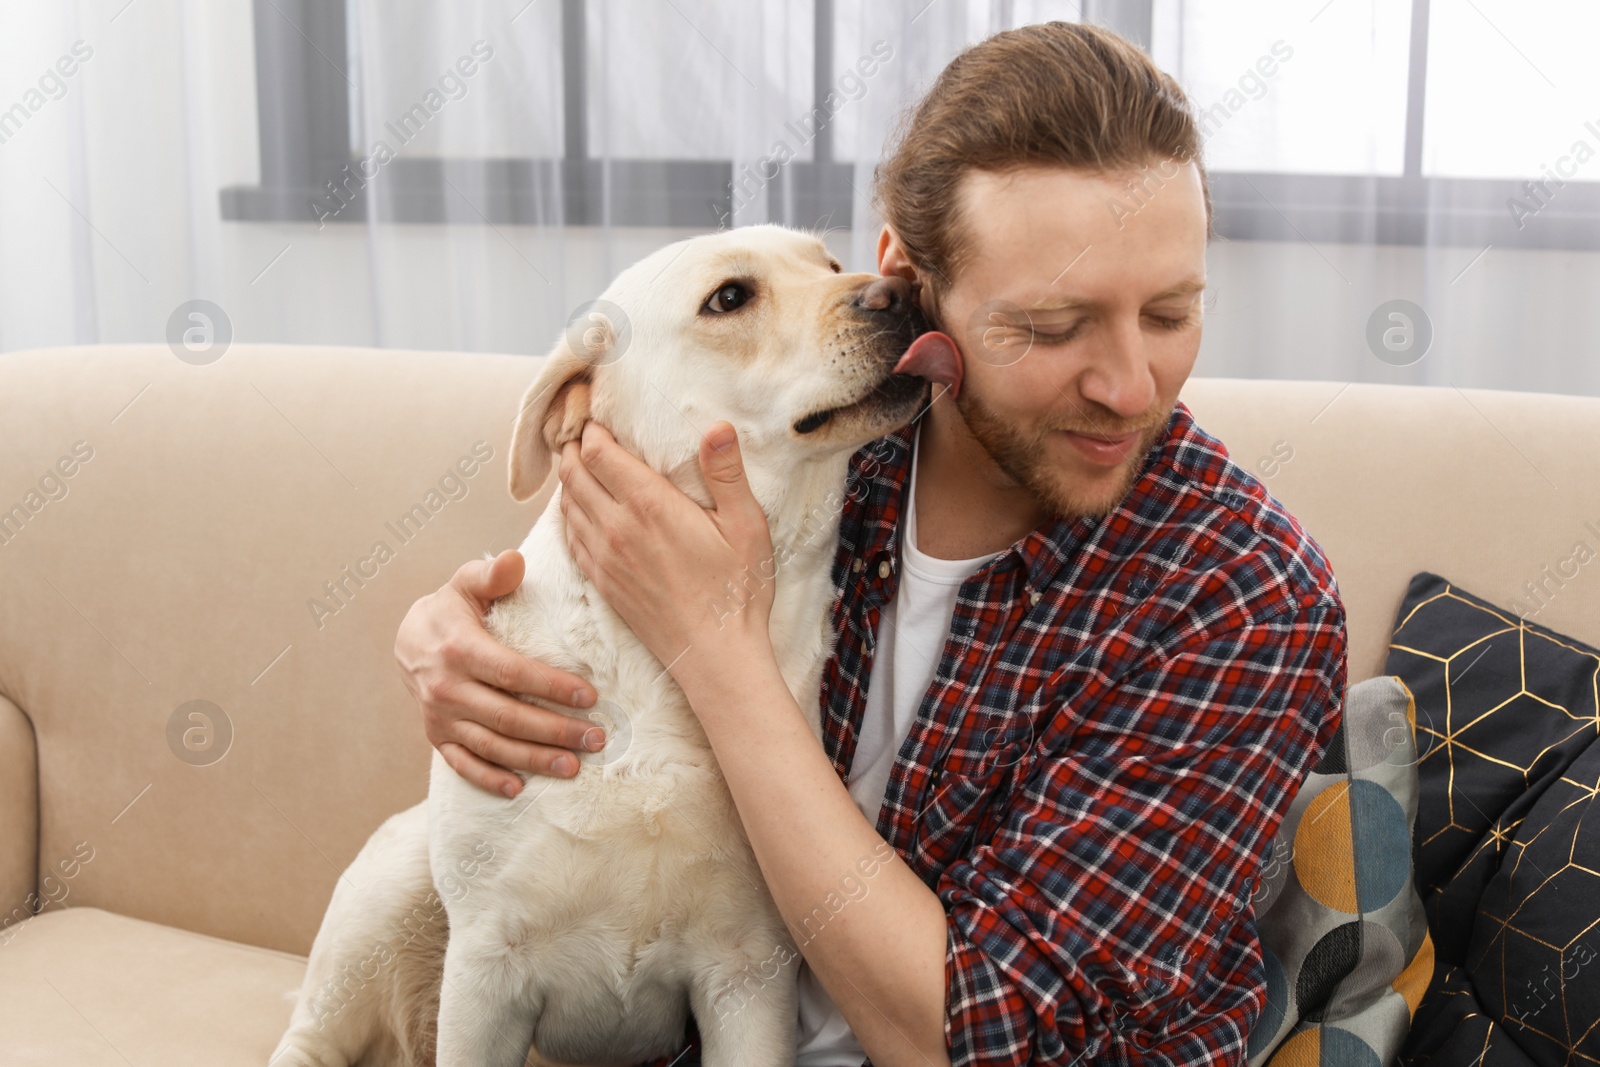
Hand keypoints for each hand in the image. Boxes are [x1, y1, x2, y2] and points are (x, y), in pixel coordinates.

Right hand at [395, 549, 606, 797]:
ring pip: (491, 745)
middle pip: (508, 717)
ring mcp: (439, 717)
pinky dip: (489, 779)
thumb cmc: (451, 609)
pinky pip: (462, 764)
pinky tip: (520, 788)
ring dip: (533, 759)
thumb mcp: (466, 583)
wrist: (406, 639)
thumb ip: (492, 574)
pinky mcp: (436, 736)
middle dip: (555, 731)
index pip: (512, 674)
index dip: (552, 687)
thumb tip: (516, 560)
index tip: (591, 697)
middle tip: (597, 739)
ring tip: (573, 766)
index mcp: (459, 649)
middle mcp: (447, 688)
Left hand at [557, 420, 775, 677]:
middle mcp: (617, 528)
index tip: (597, 415)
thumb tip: (716, 427)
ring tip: (578, 462)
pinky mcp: (602, 582)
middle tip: (582, 431)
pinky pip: (571, 537)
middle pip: (573, 473)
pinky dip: (569, 514)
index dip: (592, 428)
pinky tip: (580, 508)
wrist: (715, 655)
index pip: (599, 453)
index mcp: (650, 506)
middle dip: (573, 447)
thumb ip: (727, 474)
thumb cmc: (737, 591)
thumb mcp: (746, 525)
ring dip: (568, 478)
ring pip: (567, 504)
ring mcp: (604, 558)